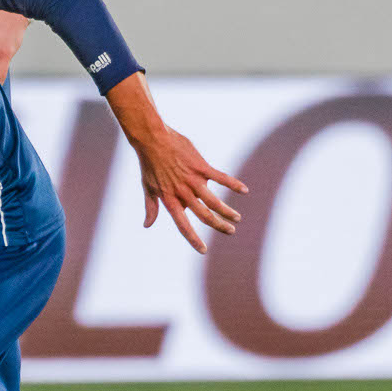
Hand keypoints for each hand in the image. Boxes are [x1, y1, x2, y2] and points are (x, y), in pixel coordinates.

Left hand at [106, 76, 246, 254]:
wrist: (153, 140)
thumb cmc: (149, 164)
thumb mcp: (147, 188)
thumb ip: (151, 208)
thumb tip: (147, 225)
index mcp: (170, 200)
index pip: (183, 225)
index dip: (193, 239)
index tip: (203, 250)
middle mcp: (183, 193)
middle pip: (204, 215)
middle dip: (219, 226)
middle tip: (231, 231)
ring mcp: (193, 180)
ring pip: (214, 201)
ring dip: (227, 211)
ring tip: (237, 218)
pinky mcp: (201, 167)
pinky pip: (220, 177)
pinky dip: (233, 184)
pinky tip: (244, 190)